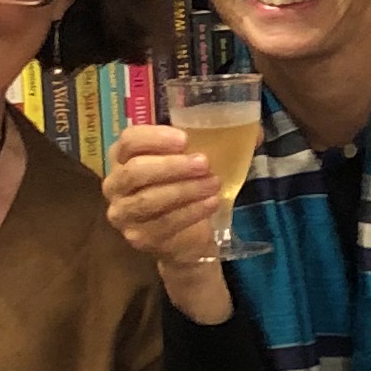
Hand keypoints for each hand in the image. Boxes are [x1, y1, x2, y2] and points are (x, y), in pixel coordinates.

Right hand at [100, 120, 230, 318]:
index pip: (129, 140)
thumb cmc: (186, 187)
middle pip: (135, 171)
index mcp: (123, 156)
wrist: (185, 236)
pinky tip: (210, 203)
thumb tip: (254, 132)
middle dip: (172, 166)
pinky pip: (163, 224)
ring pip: (149, 200)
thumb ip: (216, 143)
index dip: (154, 138)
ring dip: (185, 190)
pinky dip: (190, 212)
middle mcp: (115, 184)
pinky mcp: (137, 237)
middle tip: (203, 163)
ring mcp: (123, 213)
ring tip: (213, 183)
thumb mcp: (195, 162)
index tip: (184, 139)